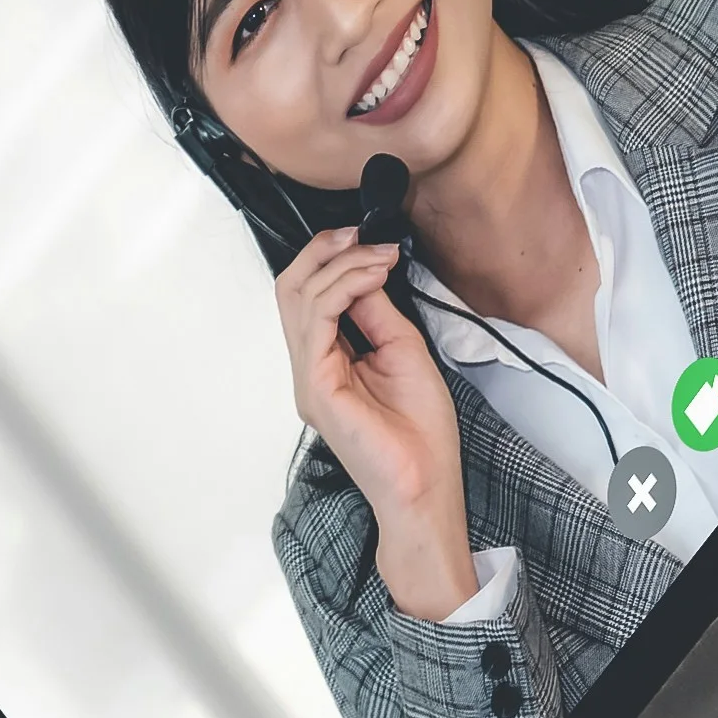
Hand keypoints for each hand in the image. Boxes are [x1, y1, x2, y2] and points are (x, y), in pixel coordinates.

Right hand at [273, 229, 484, 616]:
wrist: (425, 484)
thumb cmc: (420, 434)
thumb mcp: (404, 351)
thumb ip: (377, 313)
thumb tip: (365, 272)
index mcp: (328, 362)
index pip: (309, 296)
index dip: (334, 258)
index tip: (373, 239)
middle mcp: (310, 367)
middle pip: (291, 289)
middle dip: (323, 251)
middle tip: (360, 233)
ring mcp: (309, 378)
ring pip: (299, 297)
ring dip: (341, 265)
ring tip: (379, 256)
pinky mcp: (317, 387)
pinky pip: (316, 320)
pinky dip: (343, 288)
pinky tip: (373, 276)